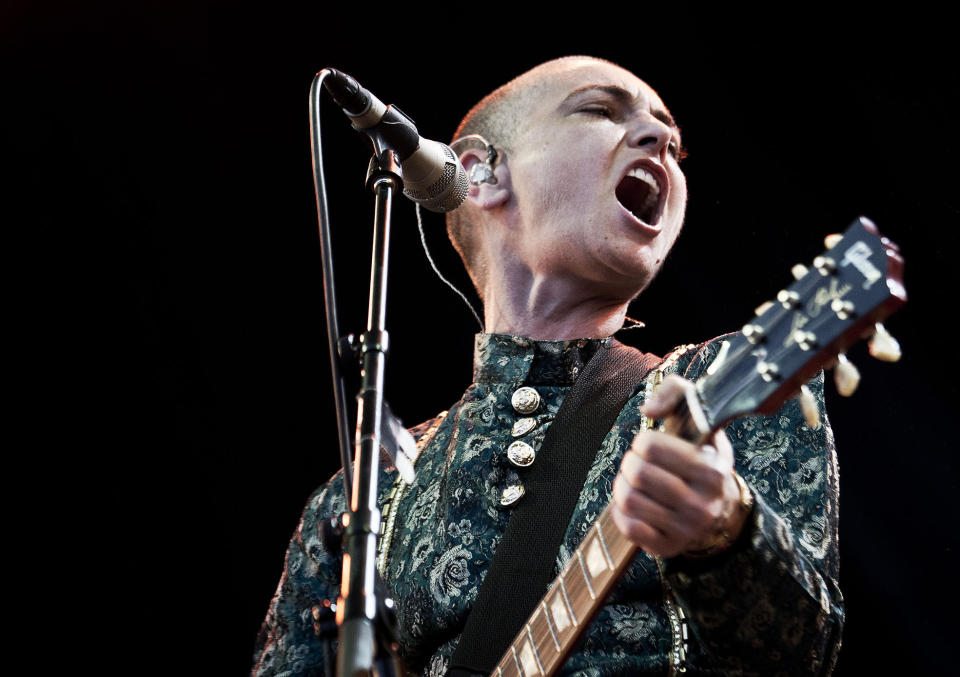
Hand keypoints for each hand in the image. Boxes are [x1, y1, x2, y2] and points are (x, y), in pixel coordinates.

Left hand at [611, 375, 747, 557]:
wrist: (720, 507)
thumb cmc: (699, 454)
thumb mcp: (698, 415)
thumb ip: (674, 391)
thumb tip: (648, 410)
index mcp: (711, 469)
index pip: (651, 447)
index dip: (643, 442)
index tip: (650, 445)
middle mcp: (703, 503)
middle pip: (637, 473)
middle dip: (630, 463)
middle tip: (638, 463)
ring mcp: (687, 529)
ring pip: (628, 500)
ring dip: (622, 485)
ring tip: (634, 482)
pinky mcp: (669, 547)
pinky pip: (628, 527)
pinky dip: (621, 512)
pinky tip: (634, 503)